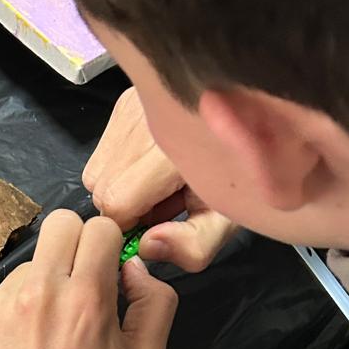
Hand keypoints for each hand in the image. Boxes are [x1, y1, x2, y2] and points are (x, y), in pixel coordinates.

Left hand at [0, 212, 177, 348]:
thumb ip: (156, 301)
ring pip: (27, 264)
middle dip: (74, 244)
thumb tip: (133, 266)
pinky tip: (16, 347)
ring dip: (40, 284)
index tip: (105, 270)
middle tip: (76, 282)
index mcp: (86, 296)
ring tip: (43, 332)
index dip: (108, 246)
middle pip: (59, 223)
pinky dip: (8, 313)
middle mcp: (39, 291)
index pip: (100, 226)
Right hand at [82, 87, 235, 272]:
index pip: (116, 202)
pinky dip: (119, 168)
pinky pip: (102, 152)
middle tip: (164, 206)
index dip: (131, 225)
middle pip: (100, 188)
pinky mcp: (123, 103)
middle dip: (125, 209)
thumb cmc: (240, 177)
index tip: (158, 226)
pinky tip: (151, 166)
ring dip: (119, 189)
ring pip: (96, 172)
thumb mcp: (225, 220)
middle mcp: (145, 120)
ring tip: (159, 186)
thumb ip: (193, 245)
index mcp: (174, 150)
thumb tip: (146, 245)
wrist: (252, 124)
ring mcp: (131, 108)